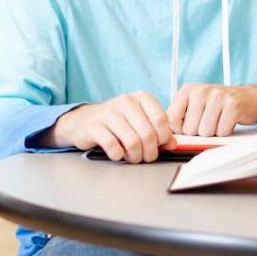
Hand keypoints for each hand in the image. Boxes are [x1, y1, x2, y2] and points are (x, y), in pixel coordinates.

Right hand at [40, 91, 171, 162]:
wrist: (84, 121)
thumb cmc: (117, 122)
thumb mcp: (139, 120)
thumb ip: (157, 129)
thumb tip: (173, 144)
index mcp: (141, 98)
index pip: (161, 120)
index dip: (164, 138)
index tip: (160, 146)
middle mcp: (126, 101)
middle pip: (148, 133)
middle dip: (150, 152)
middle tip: (145, 157)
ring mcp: (109, 112)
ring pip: (132, 142)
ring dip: (135, 156)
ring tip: (133, 157)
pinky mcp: (94, 126)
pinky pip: (113, 146)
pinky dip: (118, 155)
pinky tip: (117, 154)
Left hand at [167, 83, 256, 136]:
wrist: (249, 98)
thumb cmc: (218, 105)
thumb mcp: (196, 106)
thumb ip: (180, 118)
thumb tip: (169, 138)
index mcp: (188, 90)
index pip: (172, 120)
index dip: (182, 129)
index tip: (192, 123)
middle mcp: (201, 90)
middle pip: (190, 130)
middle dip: (200, 131)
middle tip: (210, 120)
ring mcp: (217, 96)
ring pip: (205, 132)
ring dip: (214, 131)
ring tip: (220, 119)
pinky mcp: (232, 105)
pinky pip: (221, 131)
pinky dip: (226, 131)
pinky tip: (229, 120)